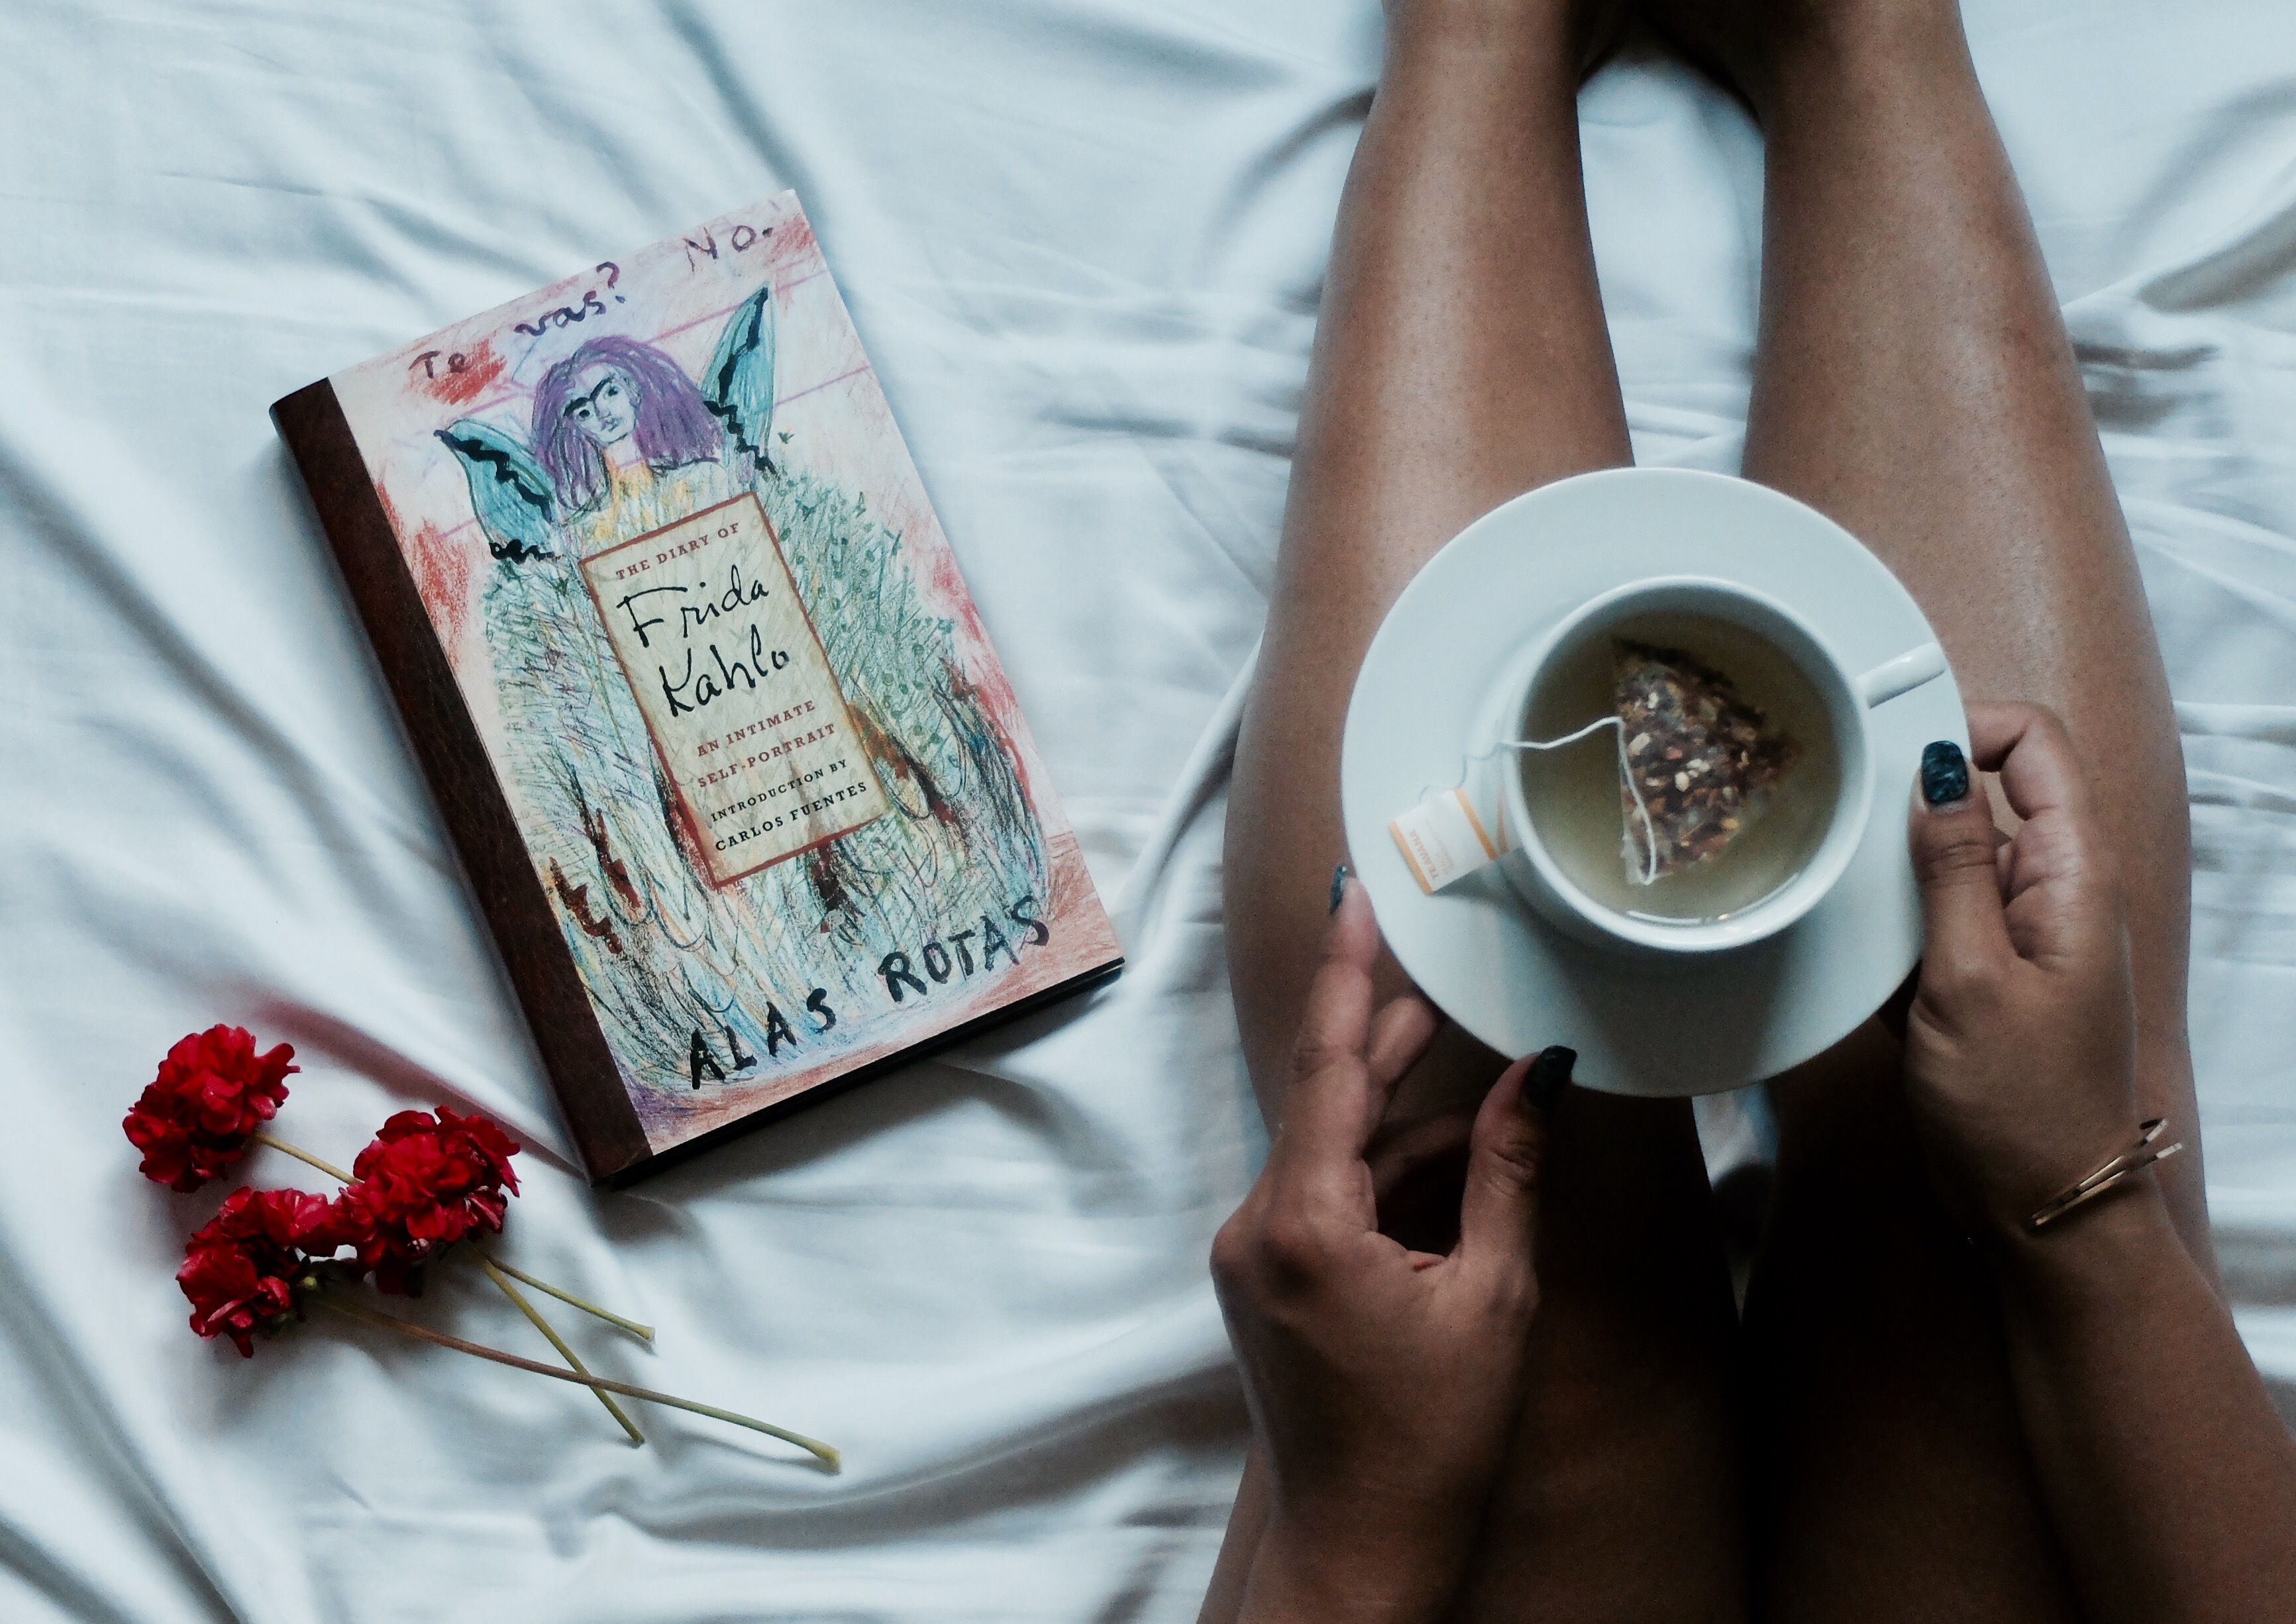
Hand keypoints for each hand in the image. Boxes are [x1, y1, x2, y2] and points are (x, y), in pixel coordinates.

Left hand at [1211, 878, 1562, 1621]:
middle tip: (1428, 963)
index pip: (1327, 1069)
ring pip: (1328, 1147)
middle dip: (1378, 1031)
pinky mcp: (1266, 1281)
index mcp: (1306, 1226)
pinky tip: (1447, 1152)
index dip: (1346, 976)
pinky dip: (1383, 1172)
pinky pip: (1324, 1196)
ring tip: (1452, 1044)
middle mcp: (1258, 1229)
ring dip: (1391, 1106)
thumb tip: (1538, 1074)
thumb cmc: (1433, 1443)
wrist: (1361, 1554)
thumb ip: (1507, 1173)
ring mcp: (1253, 1257)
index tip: (1353, 899)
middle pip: (1324, 1099)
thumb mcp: (1493, 1298)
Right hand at [1901, 703, 2144, 1240]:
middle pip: (1981, 800)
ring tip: (1857, 923)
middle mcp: (2052, 893)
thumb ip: (1950, 867)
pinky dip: (1895, 939)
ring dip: (1894, 884)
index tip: (1889, 757)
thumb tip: (1935, 769)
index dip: (1964, 730)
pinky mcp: (1985, 978)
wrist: (2042, 1208)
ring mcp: (2019, 936)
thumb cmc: (2018, 1105)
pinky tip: (1870, 977)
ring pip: (1945, 866)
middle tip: (1847, 841)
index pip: (2033, 747)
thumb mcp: (1969, 976)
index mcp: (2071, 876)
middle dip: (1909, 813)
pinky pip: (1932, 925)